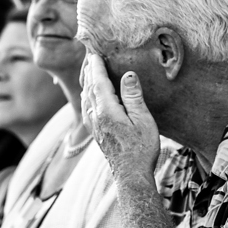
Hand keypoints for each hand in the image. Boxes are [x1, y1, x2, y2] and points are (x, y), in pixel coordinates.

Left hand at [81, 54, 159, 182]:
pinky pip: (86, 109)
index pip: (97, 82)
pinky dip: (86, 96)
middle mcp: (95, 116)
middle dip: (88, 71)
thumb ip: (133, 96)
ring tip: (89, 72)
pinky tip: (89, 97)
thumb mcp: (143, 120)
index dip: (96, 66)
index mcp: (106, 110)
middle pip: (88, 88)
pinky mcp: (96, 133)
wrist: (131, 174)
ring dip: (86, 83)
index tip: (94, 53)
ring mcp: (94, 126)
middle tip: (90, 57)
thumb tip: (127, 74)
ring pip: (85, 98)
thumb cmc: (141, 148)